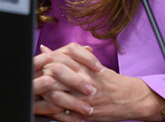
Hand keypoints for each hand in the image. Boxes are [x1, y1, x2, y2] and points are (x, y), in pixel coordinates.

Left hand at [33, 43, 164, 120]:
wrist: (130, 98)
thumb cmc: (108, 80)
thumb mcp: (90, 63)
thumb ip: (67, 56)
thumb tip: (44, 48)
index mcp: (85, 68)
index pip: (59, 60)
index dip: (45, 62)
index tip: (38, 65)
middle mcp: (84, 82)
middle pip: (55, 76)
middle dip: (41, 78)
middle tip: (34, 80)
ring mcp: (85, 99)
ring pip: (57, 97)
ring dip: (44, 96)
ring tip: (38, 95)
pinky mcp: (87, 114)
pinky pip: (65, 116)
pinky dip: (54, 114)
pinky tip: (47, 111)